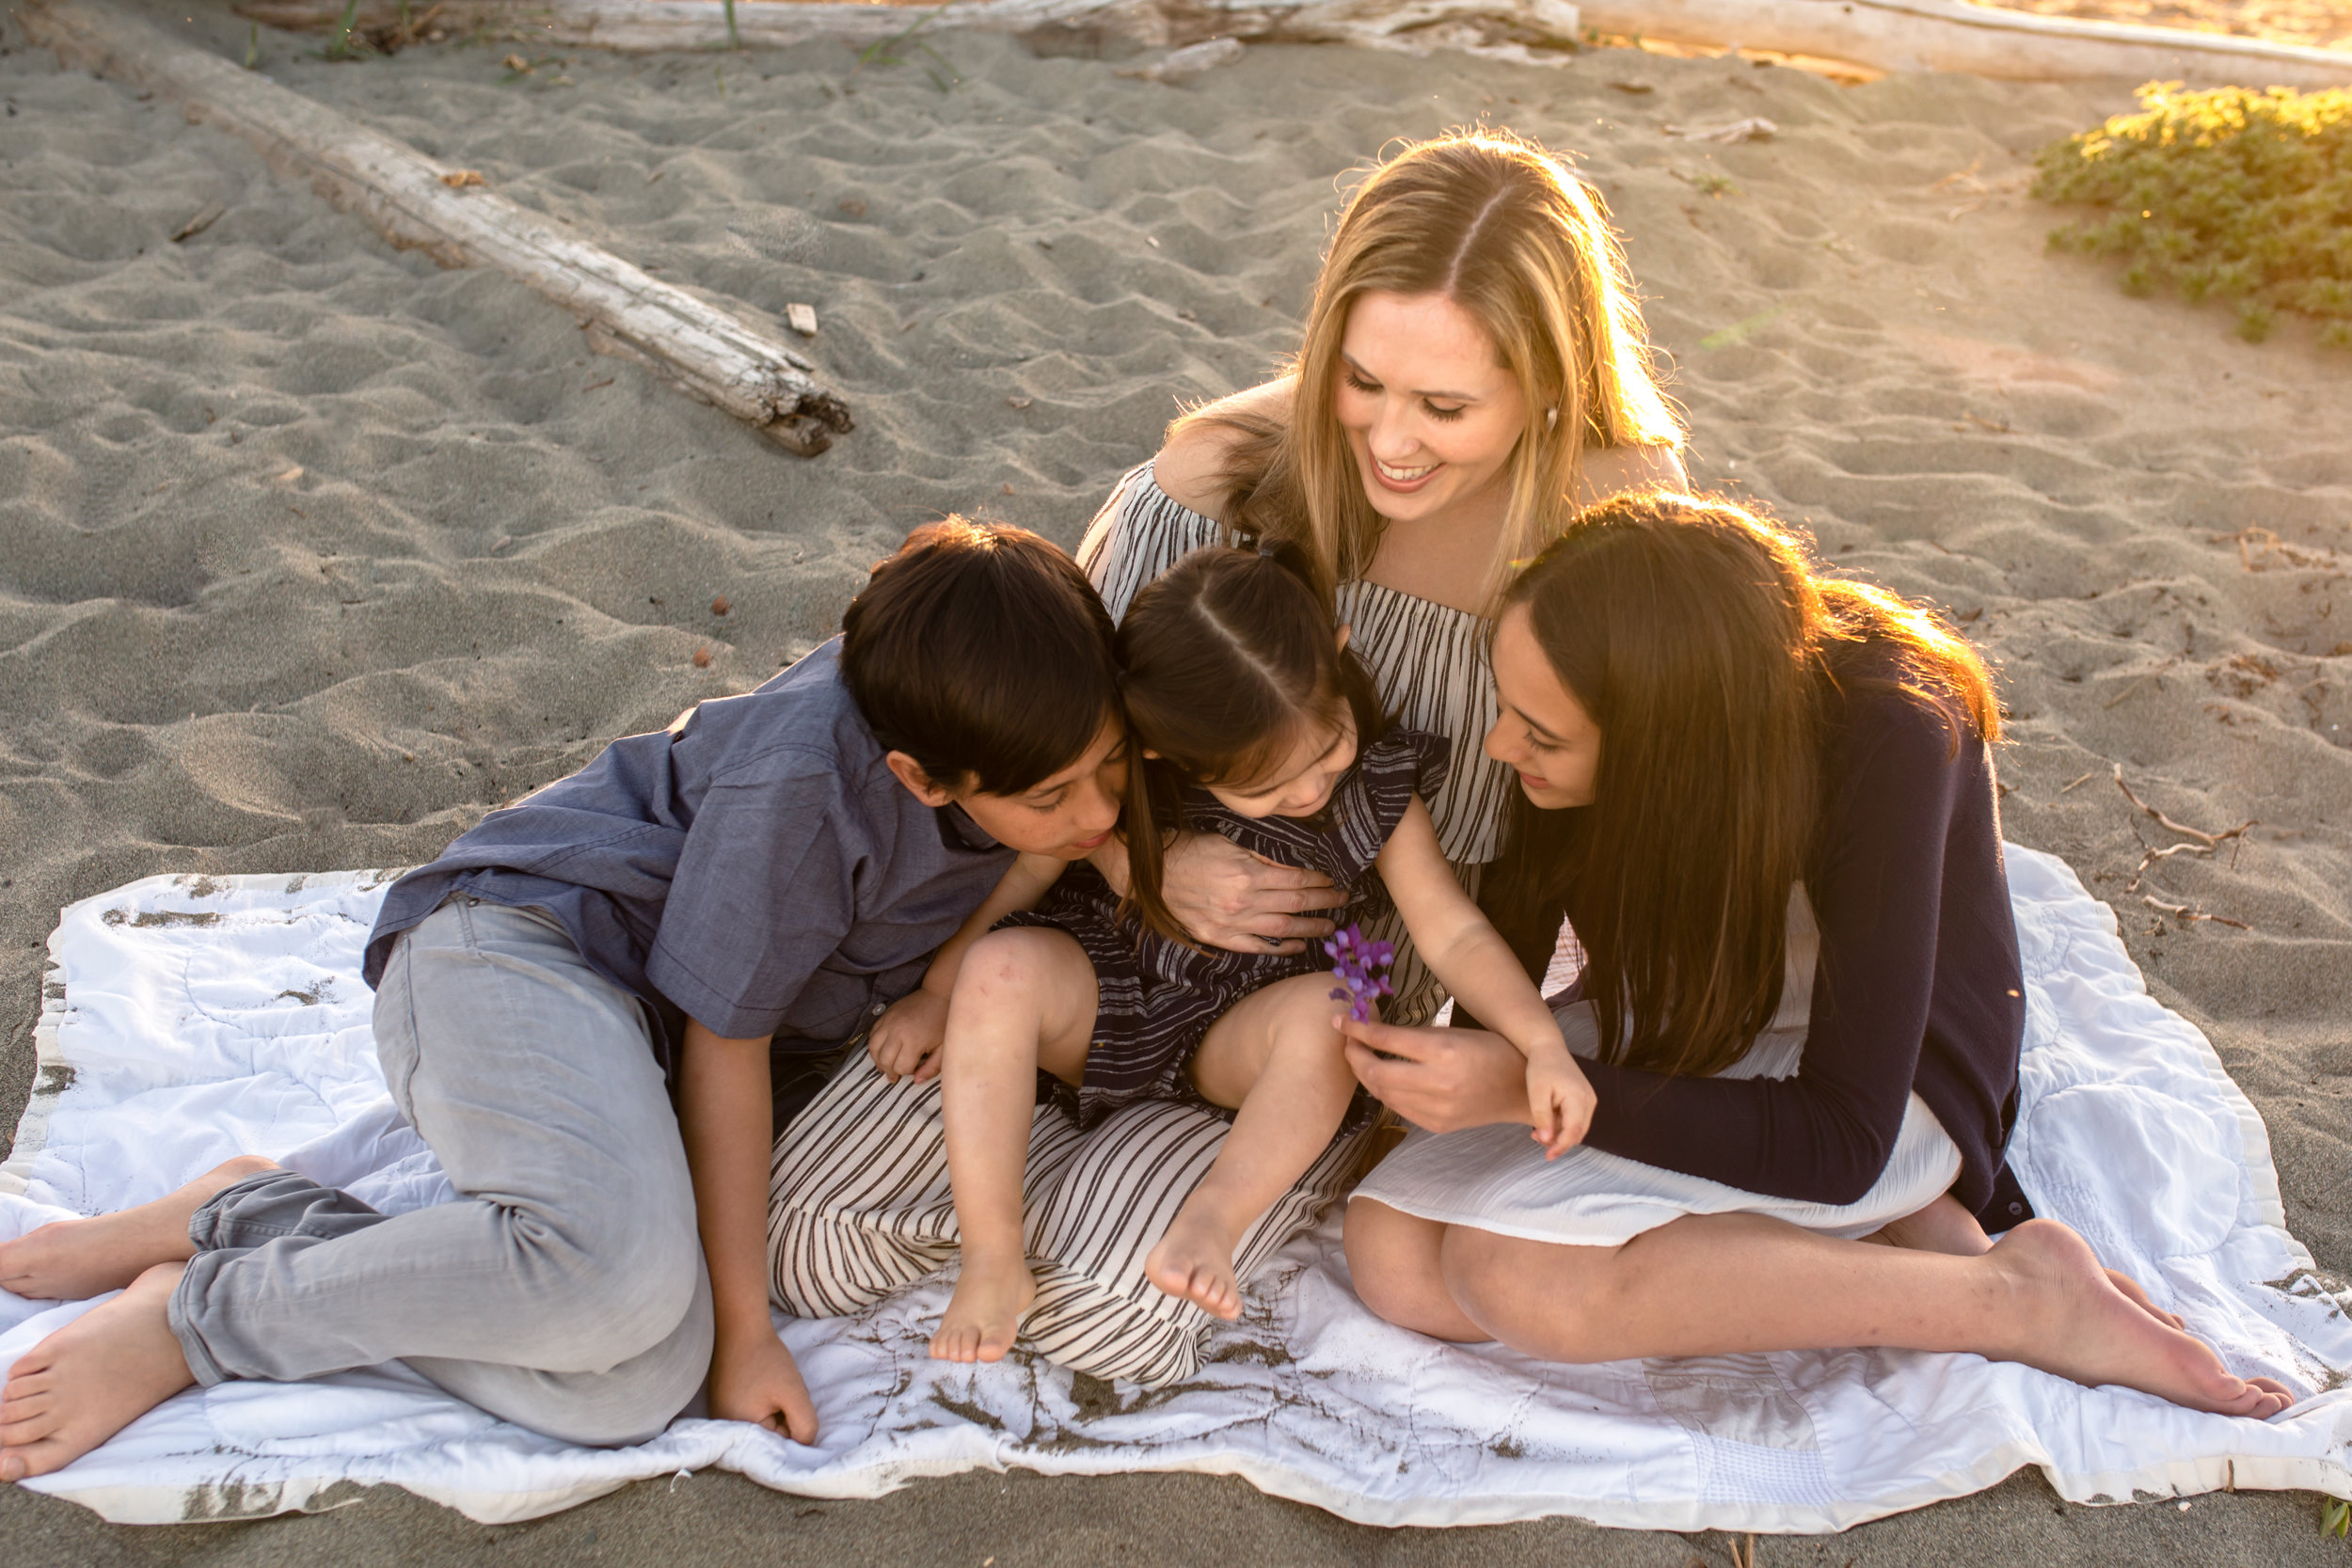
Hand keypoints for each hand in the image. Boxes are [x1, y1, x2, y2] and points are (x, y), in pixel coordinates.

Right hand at [707, 1320, 818, 1443]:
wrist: (740, 1328)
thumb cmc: (767, 1359)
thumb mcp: (794, 1393)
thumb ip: (804, 1425)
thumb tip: (805, 1445)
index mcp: (739, 1432)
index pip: (780, 1443)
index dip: (792, 1421)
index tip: (788, 1399)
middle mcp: (725, 1430)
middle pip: (770, 1435)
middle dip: (782, 1415)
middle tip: (779, 1390)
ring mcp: (720, 1417)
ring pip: (763, 1423)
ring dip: (773, 1408)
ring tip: (768, 1386)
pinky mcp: (722, 1404)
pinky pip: (750, 1413)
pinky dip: (761, 1402)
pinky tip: (759, 1384)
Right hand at [869, 988, 948, 1083]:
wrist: (938, 994)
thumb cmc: (943, 1022)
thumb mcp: (944, 1048)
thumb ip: (932, 1068)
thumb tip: (916, 1081)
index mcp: (914, 1040)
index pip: (902, 1067)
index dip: (908, 1073)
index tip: (915, 1069)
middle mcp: (897, 1031)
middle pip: (884, 1060)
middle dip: (890, 1071)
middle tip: (895, 1076)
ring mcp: (889, 1022)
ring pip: (873, 1048)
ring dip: (878, 1060)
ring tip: (886, 1066)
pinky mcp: (885, 1015)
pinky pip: (872, 1036)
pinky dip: (875, 1046)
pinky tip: (883, 1051)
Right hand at [1154, 833, 1345, 955]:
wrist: (1151, 875)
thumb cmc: (1188, 852)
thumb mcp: (1228, 843)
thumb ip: (1261, 859)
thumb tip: (1291, 868)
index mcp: (1247, 873)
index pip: (1295, 880)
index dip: (1318, 881)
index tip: (1332, 881)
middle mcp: (1244, 901)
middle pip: (1296, 904)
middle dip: (1324, 902)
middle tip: (1343, 901)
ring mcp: (1232, 923)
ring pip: (1283, 929)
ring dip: (1311, 928)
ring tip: (1330, 926)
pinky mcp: (1220, 938)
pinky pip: (1257, 947)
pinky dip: (1281, 948)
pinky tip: (1298, 946)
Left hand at [1339, 1016, 1534, 1133]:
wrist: (1521, 1091)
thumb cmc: (1490, 1051)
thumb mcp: (1455, 1032)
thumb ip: (1415, 1035)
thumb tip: (1373, 1031)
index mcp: (1444, 1052)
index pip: (1387, 1041)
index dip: (1357, 1030)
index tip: (1339, 1021)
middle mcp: (1439, 1083)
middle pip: (1377, 1073)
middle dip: (1354, 1057)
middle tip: (1347, 1042)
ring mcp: (1437, 1109)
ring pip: (1383, 1094)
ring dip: (1366, 1075)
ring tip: (1360, 1058)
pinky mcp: (1436, 1125)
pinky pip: (1398, 1108)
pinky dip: (1384, 1092)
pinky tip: (1382, 1078)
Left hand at [1525, 1046, 1596, 1158]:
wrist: (1548, 1048)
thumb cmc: (1541, 1067)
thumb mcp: (1537, 1092)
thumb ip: (1542, 1117)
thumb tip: (1546, 1141)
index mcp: (1579, 1098)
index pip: (1574, 1131)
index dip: (1561, 1147)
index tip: (1548, 1156)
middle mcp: (1589, 1100)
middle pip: (1578, 1133)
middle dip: (1559, 1142)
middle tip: (1535, 1137)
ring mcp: (1589, 1099)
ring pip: (1578, 1128)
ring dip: (1560, 1135)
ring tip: (1537, 1130)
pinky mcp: (1585, 1099)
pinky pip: (1577, 1120)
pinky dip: (1563, 1126)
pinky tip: (1546, 1122)